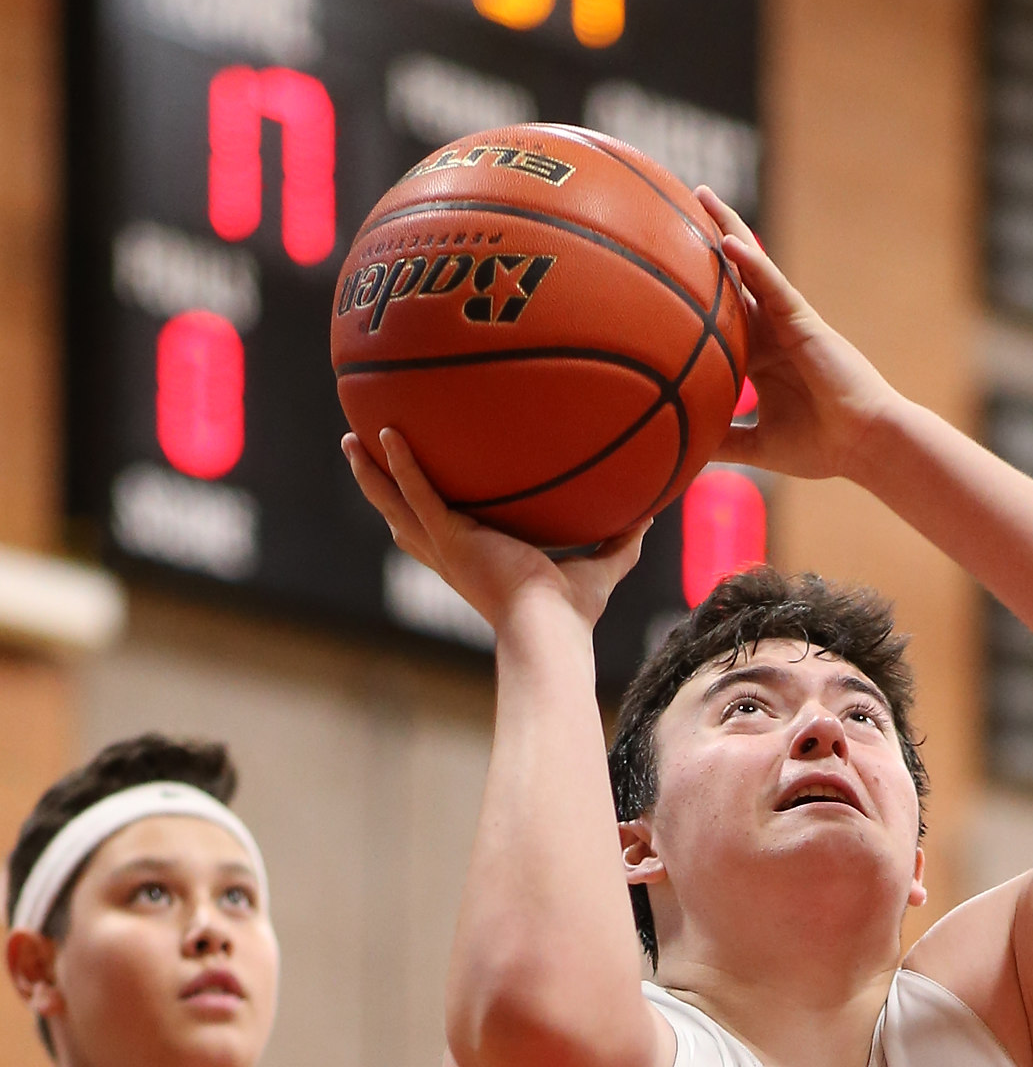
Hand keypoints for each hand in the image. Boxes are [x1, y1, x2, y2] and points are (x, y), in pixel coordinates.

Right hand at [342, 427, 647, 635]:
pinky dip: (402, 465)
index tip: (414, 487)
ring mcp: (446, 549)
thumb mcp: (600, 571)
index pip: (439, 535)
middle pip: (401, 518)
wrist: (551, 633)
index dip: (422, 511)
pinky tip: (388, 433)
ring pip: (394, 505)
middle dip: (380, 487)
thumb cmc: (572, 619)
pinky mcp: (451, 540)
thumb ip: (620, 543)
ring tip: (350, 439)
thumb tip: (648, 516)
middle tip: (361, 453)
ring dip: (370, 474)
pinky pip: (419, 493)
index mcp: (474, 565)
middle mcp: (452, 559)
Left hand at [695, 190, 898, 483]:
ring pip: (750, 266)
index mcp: (758, 358)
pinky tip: (727, 240)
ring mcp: (785, 321)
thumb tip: (683, 454)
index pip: (719, 318)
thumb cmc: (821, 446)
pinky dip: (752, 262)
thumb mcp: (760, 445)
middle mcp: (769, 333)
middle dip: (706, 243)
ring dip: (726, 228)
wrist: (862, 443)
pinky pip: (773, 284)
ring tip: (699, 194)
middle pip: (730, 280)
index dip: (694, 294)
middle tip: (670, 208)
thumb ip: (724, 442)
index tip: (659, 274)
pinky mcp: (802, 319)